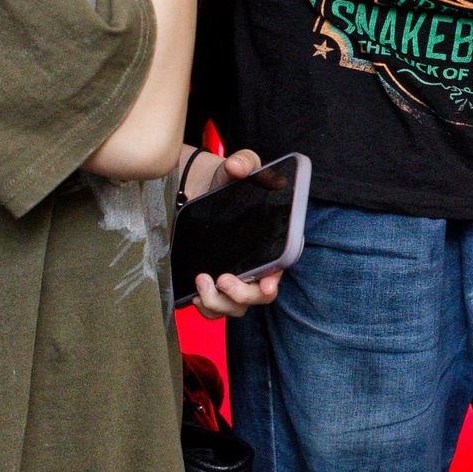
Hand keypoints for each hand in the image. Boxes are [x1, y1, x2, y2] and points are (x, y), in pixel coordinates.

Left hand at [180, 148, 285, 314]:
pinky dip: (205, 308)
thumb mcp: (239, 165)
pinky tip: (193, 294)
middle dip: (241, 295)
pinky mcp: (213, 283)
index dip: (274, 282)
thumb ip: (244, 162)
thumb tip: (237, 167)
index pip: (279, 270)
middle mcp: (256, 266)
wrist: (201, 190)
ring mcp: (234, 278)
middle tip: (223, 278)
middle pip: (257, 297)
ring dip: (218, 303)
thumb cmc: (228, 180)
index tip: (266, 286)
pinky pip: (214, 309)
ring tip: (202, 280)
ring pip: (234, 308)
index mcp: (272, 243)